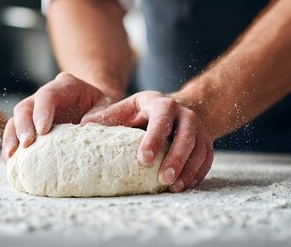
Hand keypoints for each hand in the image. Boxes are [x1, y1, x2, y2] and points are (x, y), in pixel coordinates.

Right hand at [1, 72, 114, 161]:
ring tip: (12, 157)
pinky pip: (14, 136)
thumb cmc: (102, 108)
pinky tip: (12, 163)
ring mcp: (34, 112)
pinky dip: (11, 149)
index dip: (42, 111)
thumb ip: (100, 114)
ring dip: (12, 138)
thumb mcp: (108, 106)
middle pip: (25, 107)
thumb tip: (86, 126)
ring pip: (15, 121)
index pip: (47, 95)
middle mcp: (44, 97)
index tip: (42, 130)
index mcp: (64, 86)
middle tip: (26, 144)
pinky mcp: (29, 128)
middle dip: (23, 126)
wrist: (96, 109)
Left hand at [81, 91, 213, 191]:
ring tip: (173, 187)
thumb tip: (83, 127)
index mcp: (161, 103)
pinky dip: (197, 173)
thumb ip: (107, 117)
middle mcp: (184, 113)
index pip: (161, 118)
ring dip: (188, 170)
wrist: (174, 110)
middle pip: (185, 135)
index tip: (143, 159)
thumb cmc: (141, 113)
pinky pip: (207, 159)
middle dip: (175, 158)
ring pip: (199, 149)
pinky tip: (185, 186)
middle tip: (162, 179)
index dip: (154, 138)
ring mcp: (199, 128)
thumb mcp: (124, 109)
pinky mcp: (207, 142)